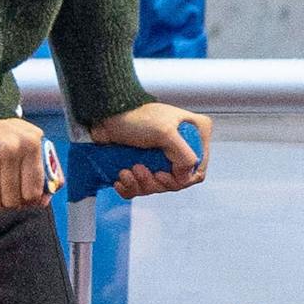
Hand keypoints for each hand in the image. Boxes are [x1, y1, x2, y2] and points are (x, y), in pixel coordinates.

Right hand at [0, 117, 52, 218]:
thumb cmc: (0, 130)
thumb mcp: (27, 139)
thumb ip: (40, 167)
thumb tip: (44, 200)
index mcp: (30, 144)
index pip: (33, 191)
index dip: (27, 202)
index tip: (21, 201)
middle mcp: (10, 150)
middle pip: (12, 199)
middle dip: (6, 203)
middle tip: (1, 197)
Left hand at [88, 103, 210, 198]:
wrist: (106, 116)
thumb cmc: (135, 117)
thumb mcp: (165, 133)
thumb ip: (184, 155)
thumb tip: (186, 177)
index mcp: (194, 134)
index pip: (197, 168)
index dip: (180, 178)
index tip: (161, 174)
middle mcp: (181, 146)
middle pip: (176, 181)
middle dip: (154, 182)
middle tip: (138, 169)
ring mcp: (163, 156)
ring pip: (158, 186)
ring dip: (140, 184)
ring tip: (126, 171)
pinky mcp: (146, 164)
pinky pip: (143, 186)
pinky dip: (131, 187)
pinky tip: (122, 178)